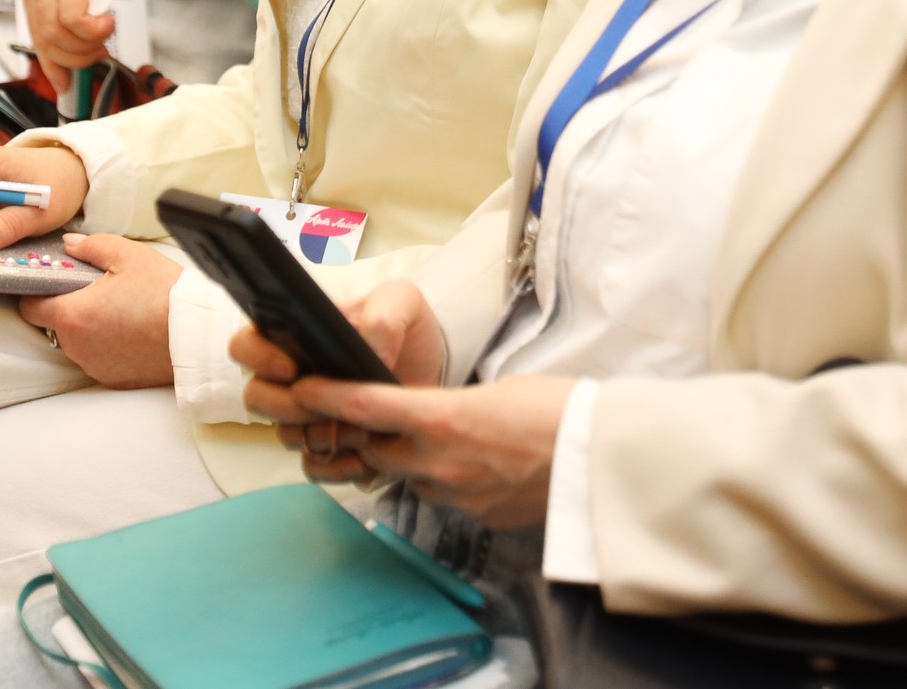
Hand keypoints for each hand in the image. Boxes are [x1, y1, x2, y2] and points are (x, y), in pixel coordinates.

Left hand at [15, 0, 138, 78]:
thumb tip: (76, 26)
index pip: (32, 32)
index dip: (51, 63)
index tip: (65, 82)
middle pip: (44, 39)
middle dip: (75, 59)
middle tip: (100, 54)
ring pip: (57, 35)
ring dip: (87, 46)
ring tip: (106, 35)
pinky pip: (72, 20)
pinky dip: (92, 31)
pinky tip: (107, 22)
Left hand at [18, 234, 181, 386]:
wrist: (198, 335)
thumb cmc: (165, 295)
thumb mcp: (129, 256)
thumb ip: (91, 246)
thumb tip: (70, 245)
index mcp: (73, 315)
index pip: (30, 307)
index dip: (36, 291)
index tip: (51, 281)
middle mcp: (77, 346)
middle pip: (54, 324)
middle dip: (69, 306)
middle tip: (96, 290)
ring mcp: (94, 366)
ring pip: (77, 342)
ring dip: (88, 327)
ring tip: (119, 310)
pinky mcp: (112, 378)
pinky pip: (97, 358)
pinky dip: (106, 345)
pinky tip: (130, 330)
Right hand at [236, 280, 446, 477]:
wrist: (432, 371)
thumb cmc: (405, 330)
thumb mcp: (402, 301)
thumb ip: (385, 314)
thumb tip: (371, 353)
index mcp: (293, 337)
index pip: (245, 344)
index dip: (256, 356)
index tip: (289, 367)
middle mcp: (291, 379)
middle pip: (256, 398)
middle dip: (285, 405)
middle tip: (321, 403)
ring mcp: (306, 415)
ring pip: (285, 435)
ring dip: (317, 435)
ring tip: (360, 429)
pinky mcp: (328, 446)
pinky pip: (313, 467)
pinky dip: (334, 468)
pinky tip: (361, 459)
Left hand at [280, 373, 578, 528]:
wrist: (604, 459)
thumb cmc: (562, 410)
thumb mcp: (501, 388)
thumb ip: (457, 403)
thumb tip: (444, 414)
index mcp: (442, 417)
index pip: (364, 406)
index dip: (325, 397)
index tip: (301, 388)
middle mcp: (439, 461)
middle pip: (377, 450)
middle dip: (370, 435)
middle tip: (376, 418)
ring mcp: (458, 495)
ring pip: (412, 477)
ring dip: (414, 460)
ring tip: (451, 439)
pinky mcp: (479, 517)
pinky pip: (449, 497)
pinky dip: (452, 481)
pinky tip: (482, 466)